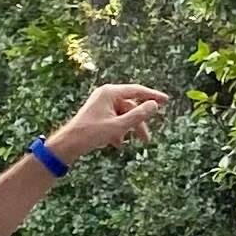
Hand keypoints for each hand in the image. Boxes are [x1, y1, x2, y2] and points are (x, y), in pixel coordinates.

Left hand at [44, 81, 170, 159]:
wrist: (69, 144)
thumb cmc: (91, 133)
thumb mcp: (119, 126)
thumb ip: (139, 115)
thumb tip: (154, 105)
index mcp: (110, 93)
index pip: (137, 91)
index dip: (153, 96)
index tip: (166, 100)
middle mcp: (106, 95)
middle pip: (130, 106)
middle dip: (138, 123)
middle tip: (146, 138)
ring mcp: (101, 104)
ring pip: (123, 115)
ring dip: (128, 128)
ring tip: (129, 142)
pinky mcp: (97, 113)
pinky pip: (114, 119)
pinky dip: (118, 130)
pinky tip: (117, 143)